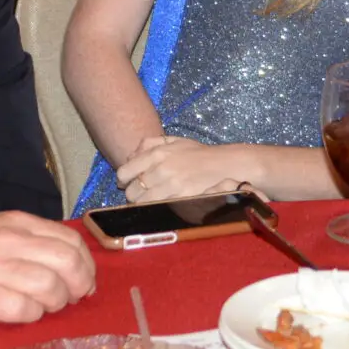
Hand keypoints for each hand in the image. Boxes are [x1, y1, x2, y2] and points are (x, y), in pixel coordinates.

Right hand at [0, 211, 94, 322]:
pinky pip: (23, 310)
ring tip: (43, 308)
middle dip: (78, 286)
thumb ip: (28, 242)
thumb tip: (65, 263)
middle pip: (68, 263)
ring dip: (54, 303)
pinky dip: (30, 316)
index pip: (70, 241)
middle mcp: (9, 241)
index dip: (85, 265)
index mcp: (16, 224)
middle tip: (71, 299)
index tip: (83, 281)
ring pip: (50, 287)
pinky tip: (20, 314)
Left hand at [116, 136, 255, 203]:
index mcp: (158, 152)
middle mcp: (161, 168)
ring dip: (143, 203)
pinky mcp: (181, 198)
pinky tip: (161, 204)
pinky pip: (157, 207)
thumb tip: (129, 155)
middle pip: (131, 190)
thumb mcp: (174, 140)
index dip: (123, 180)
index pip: (125, 171)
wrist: (225, 165)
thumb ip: (149, 143)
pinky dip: (155, 207)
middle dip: (133, 193)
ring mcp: (171, 184)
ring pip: (142, 202)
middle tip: (141, 193)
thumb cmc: (198, 154)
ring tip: (151, 200)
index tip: (127, 183)